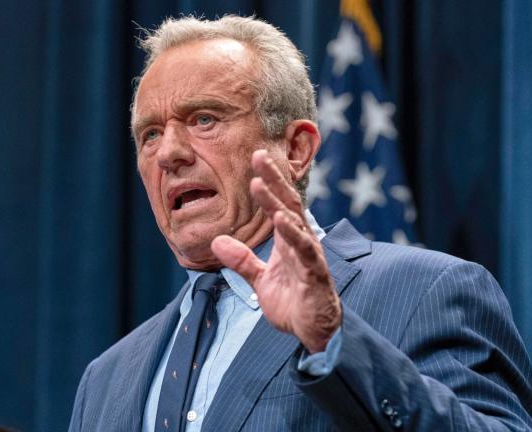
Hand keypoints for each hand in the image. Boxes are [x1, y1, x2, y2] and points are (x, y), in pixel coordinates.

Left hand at [211, 150, 340, 352]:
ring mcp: (310, 256)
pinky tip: (282, 219)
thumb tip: (216, 242)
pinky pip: (305, 251)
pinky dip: (293, 234)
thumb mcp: (260, 280)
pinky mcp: (315, 274)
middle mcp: (302, 242)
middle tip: (258, 155)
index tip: (256, 157)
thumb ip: (241, 260)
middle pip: (288, 203)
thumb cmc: (293, 302)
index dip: (270, 180)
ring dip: (276, 202)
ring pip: (294, 222)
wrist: (314, 333)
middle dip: (274, 179)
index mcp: (290, 240)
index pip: (279, 204)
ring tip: (260, 183)